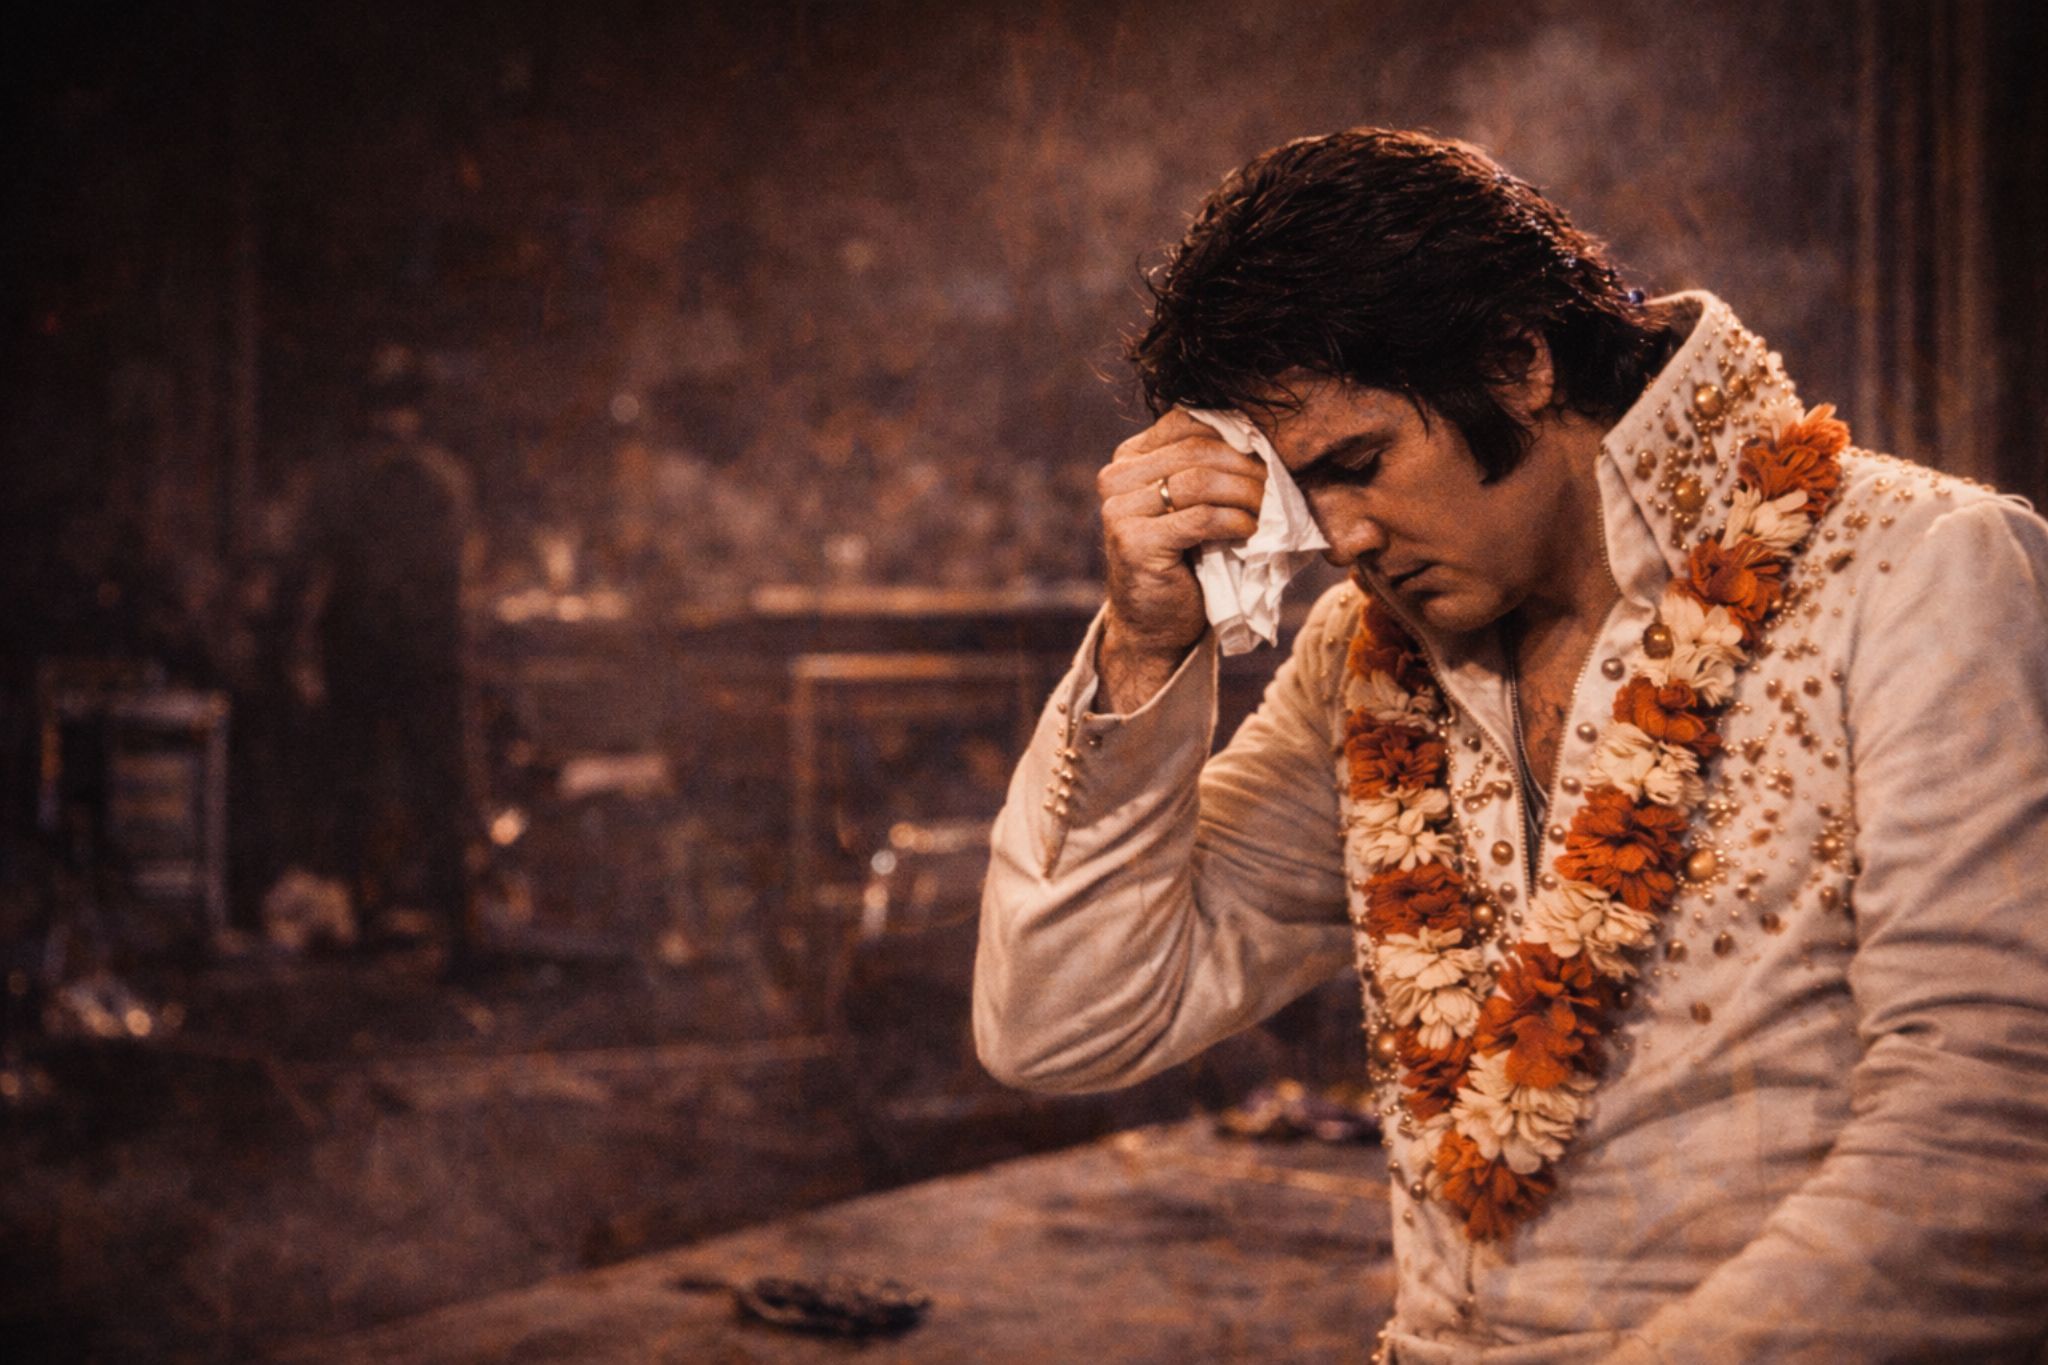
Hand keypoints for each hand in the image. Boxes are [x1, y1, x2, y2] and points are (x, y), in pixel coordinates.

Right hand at [1094, 410, 1265, 711]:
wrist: (1152, 626)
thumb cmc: (1182, 562)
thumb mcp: (1189, 505)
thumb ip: (1205, 468)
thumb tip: (1260, 434)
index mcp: (1128, 460)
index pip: (1184, 422)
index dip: (1232, 431)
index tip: (1265, 451)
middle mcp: (1115, 479)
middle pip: (1195, 449)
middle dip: (1245, 464)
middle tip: (1276, 483)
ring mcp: (1120, 510)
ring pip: (1200, 480)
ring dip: (1246, 493)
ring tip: (1268, 509)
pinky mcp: (1134, 542)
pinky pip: (1202, 518)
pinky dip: (1236, 521)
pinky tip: (1250, 530)